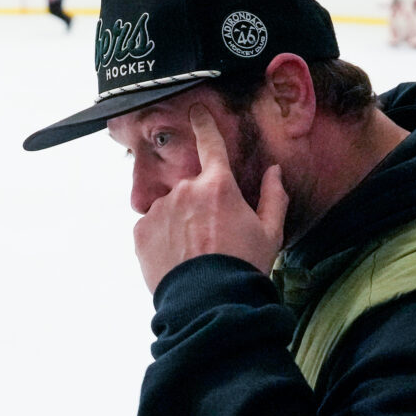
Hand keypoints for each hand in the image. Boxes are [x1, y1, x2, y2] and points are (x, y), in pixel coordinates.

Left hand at [133, 104, 287, 291]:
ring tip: (193, 253)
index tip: (195, 111)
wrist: (208, 303)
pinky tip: (175, 258)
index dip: (203, 124)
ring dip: (179, 221)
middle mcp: (185, 189)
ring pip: (170, 207)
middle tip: (212, 238)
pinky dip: (161, 237)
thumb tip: (274, 171)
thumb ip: (273, 197)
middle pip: (191, 187)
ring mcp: (159, 209)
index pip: (210, 143)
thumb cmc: (243, 268)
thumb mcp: (270, 233)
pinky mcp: (140, 231)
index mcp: (218, 185)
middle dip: (200, 205)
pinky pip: (151, 226)